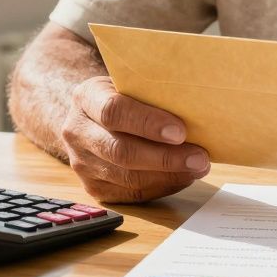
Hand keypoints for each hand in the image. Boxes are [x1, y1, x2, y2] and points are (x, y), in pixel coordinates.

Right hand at [60, 76, 209, 202]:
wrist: (93, 116)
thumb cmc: (124, 95)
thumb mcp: (132, 83)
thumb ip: (153, 93)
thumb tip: (197, 110)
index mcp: (86, 98)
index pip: (113, 111)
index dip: (147, 123)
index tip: (180, 132)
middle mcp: (77, 132)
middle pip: (121, 151)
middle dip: (165, 158)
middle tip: (199, 158)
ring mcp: (82, 163)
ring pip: (127, 177)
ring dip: (168, 176)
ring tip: (197, 168)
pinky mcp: (93, 187)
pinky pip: (130, 193)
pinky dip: (161, 187)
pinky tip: (182, 177)